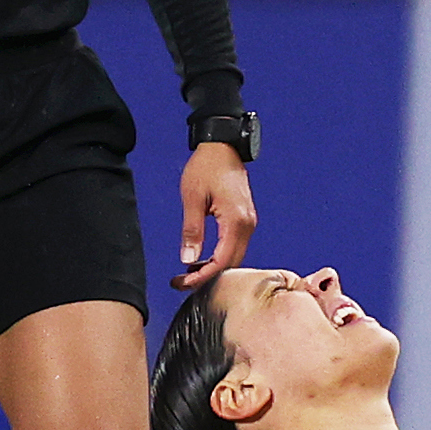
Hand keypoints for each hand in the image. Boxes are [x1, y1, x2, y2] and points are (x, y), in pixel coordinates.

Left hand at [175, 142, 255, 290]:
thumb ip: (192, 230)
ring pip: (234, 257)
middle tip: (182, 284)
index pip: (222, 262)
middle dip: (207, 278)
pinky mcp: (245, 219)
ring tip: (189, 274)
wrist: (223, 146)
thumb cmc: (206, 166)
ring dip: (214, 269)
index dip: (203, 277)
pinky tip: (203, 260)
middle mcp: (247, 225)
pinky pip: (235, 246)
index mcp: (236, 221)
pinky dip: (220, 257)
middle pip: (231, 264)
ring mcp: (248, 222)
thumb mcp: (193, 198)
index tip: (183, 283)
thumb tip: (189, 259)